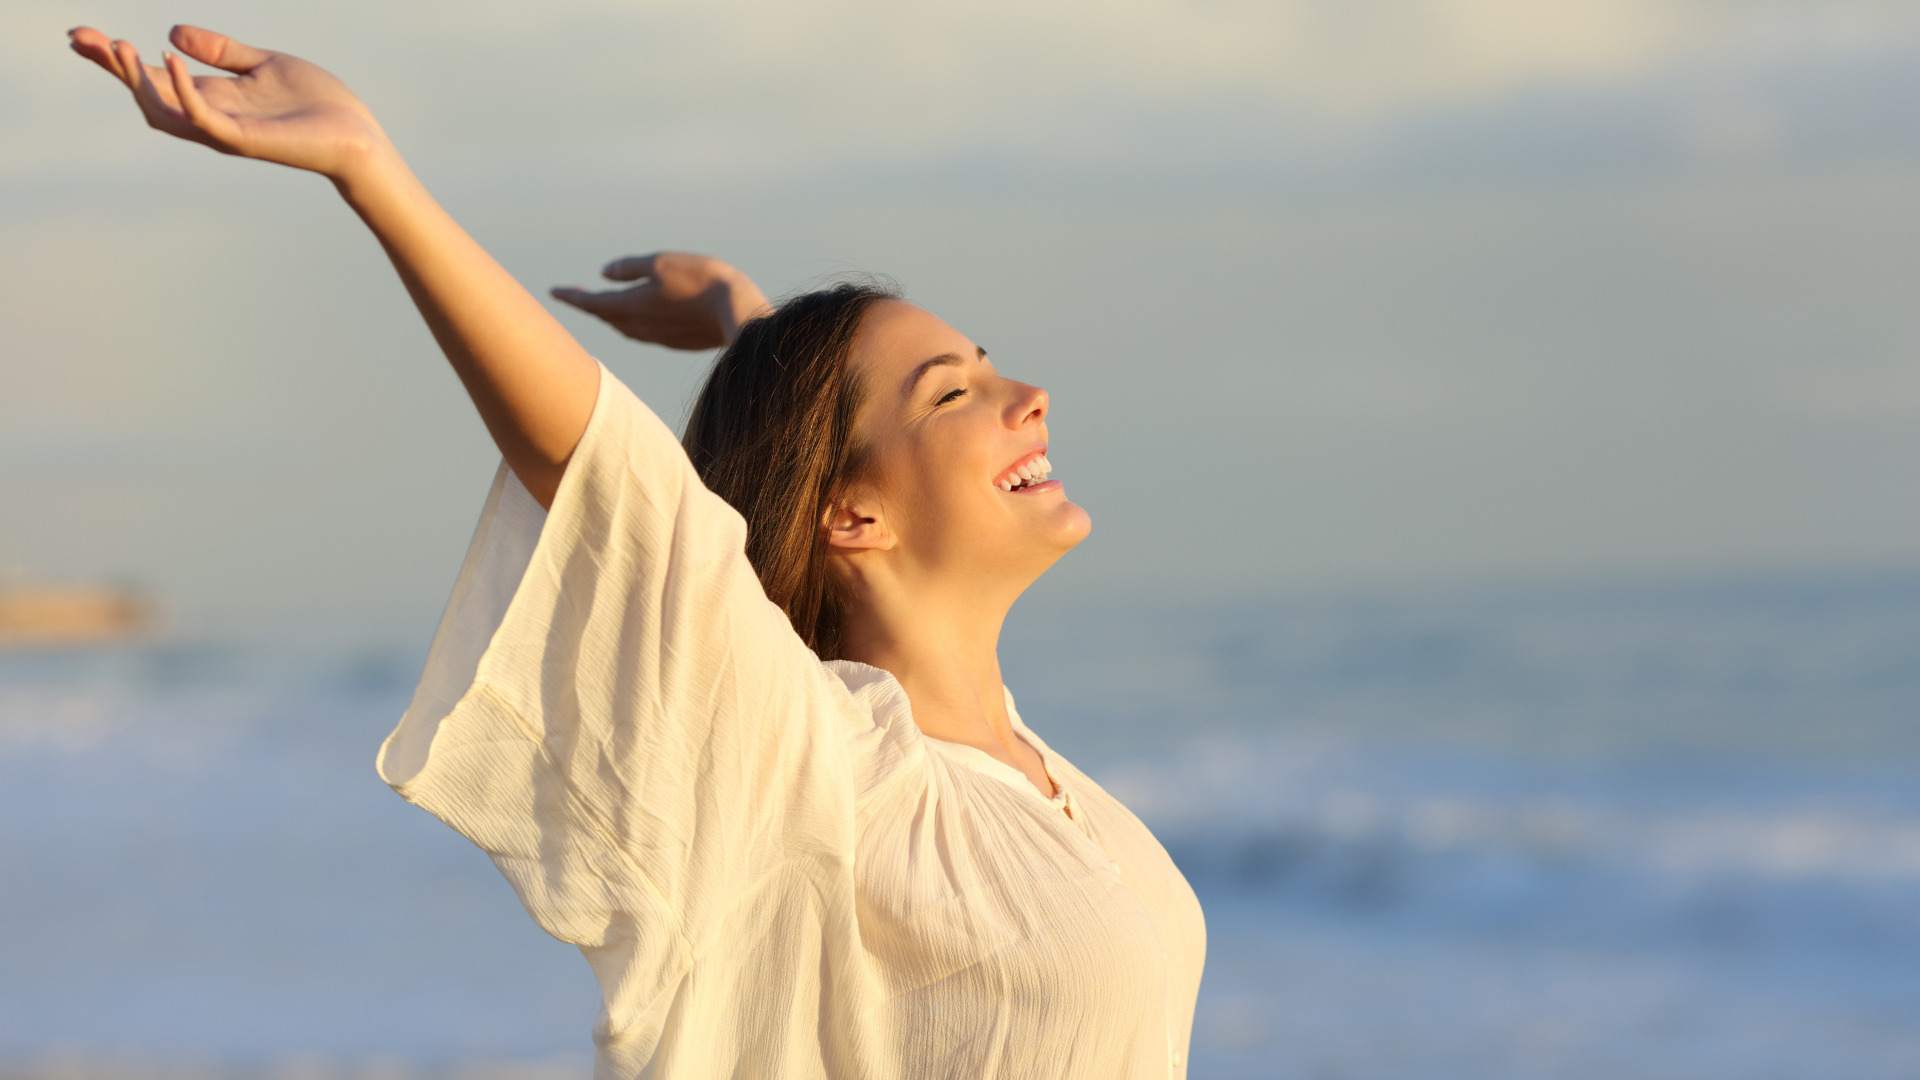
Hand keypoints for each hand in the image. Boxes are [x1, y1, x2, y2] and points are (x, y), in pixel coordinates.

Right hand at [68, 24, 390, 180]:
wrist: (357, 136)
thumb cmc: (317, 105)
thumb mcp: (263, 64)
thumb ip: (221, 51)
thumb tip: (171, 31)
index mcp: (213, 97)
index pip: (153, 77)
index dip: (116, 58)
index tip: (82, 35)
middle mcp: (210, 117)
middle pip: (145, 94)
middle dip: (112, 66)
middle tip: (80, 37)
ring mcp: (224, 131)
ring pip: (162, 110)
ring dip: (135, 78)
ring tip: (118, 45)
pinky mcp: (242, 140)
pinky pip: (201, 117)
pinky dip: (181, 88)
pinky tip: (168, 57)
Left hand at [552, 253, 771, 349]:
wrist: (739, 313)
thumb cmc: (701, 280)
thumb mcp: (661, 263)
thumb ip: (629, 268)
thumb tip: (604, 273)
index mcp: (632, 305)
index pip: (592, 303)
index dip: (571, 297)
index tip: (553, 292)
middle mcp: (640, 326)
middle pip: (606, 317)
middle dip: (590, 305)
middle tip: (576, 295)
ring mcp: (658, 337)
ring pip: (624, 327)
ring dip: (610, 316)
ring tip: (604, 306)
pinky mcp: (676, 342)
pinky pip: (644, 333)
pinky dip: (632, 322)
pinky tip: (638, 317)